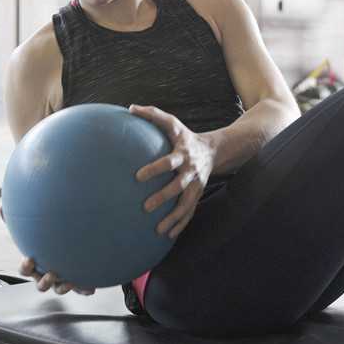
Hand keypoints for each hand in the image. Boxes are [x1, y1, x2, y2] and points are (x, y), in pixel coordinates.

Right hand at [0, 206, 94, 295]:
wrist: (63, 251)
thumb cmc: (42, 243)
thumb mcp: (29, 234)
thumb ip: (15, 222)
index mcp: (34, 266)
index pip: (25, 270)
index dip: (25, 266)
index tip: (29, 259)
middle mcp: (45, 275)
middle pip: (41, 285)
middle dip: (45, 281)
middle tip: (51, 273)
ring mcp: (59, 280)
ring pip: (58, 289)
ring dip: (63, 287)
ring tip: (70, 281)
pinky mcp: (75, 281)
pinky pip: (79, 289)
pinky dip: (83, 290)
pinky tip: (90, 288)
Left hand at [130, 104, 213, 238]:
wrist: (214, 150)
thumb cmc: (184, 136)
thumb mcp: (172, 123)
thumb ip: (152, 115)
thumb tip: (129, 108)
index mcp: (182, 152)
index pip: (168, 161)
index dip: (155, 168)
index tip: (138, 176)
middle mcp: (191, 169)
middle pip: (178, 185)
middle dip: (163, 197)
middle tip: (146, 207)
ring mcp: (196, 184)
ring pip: (186, 203)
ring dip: (173, 217)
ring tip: (158, 230)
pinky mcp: (198, 194)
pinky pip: (190, 211)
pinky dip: (181, 224)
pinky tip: (168, 235)